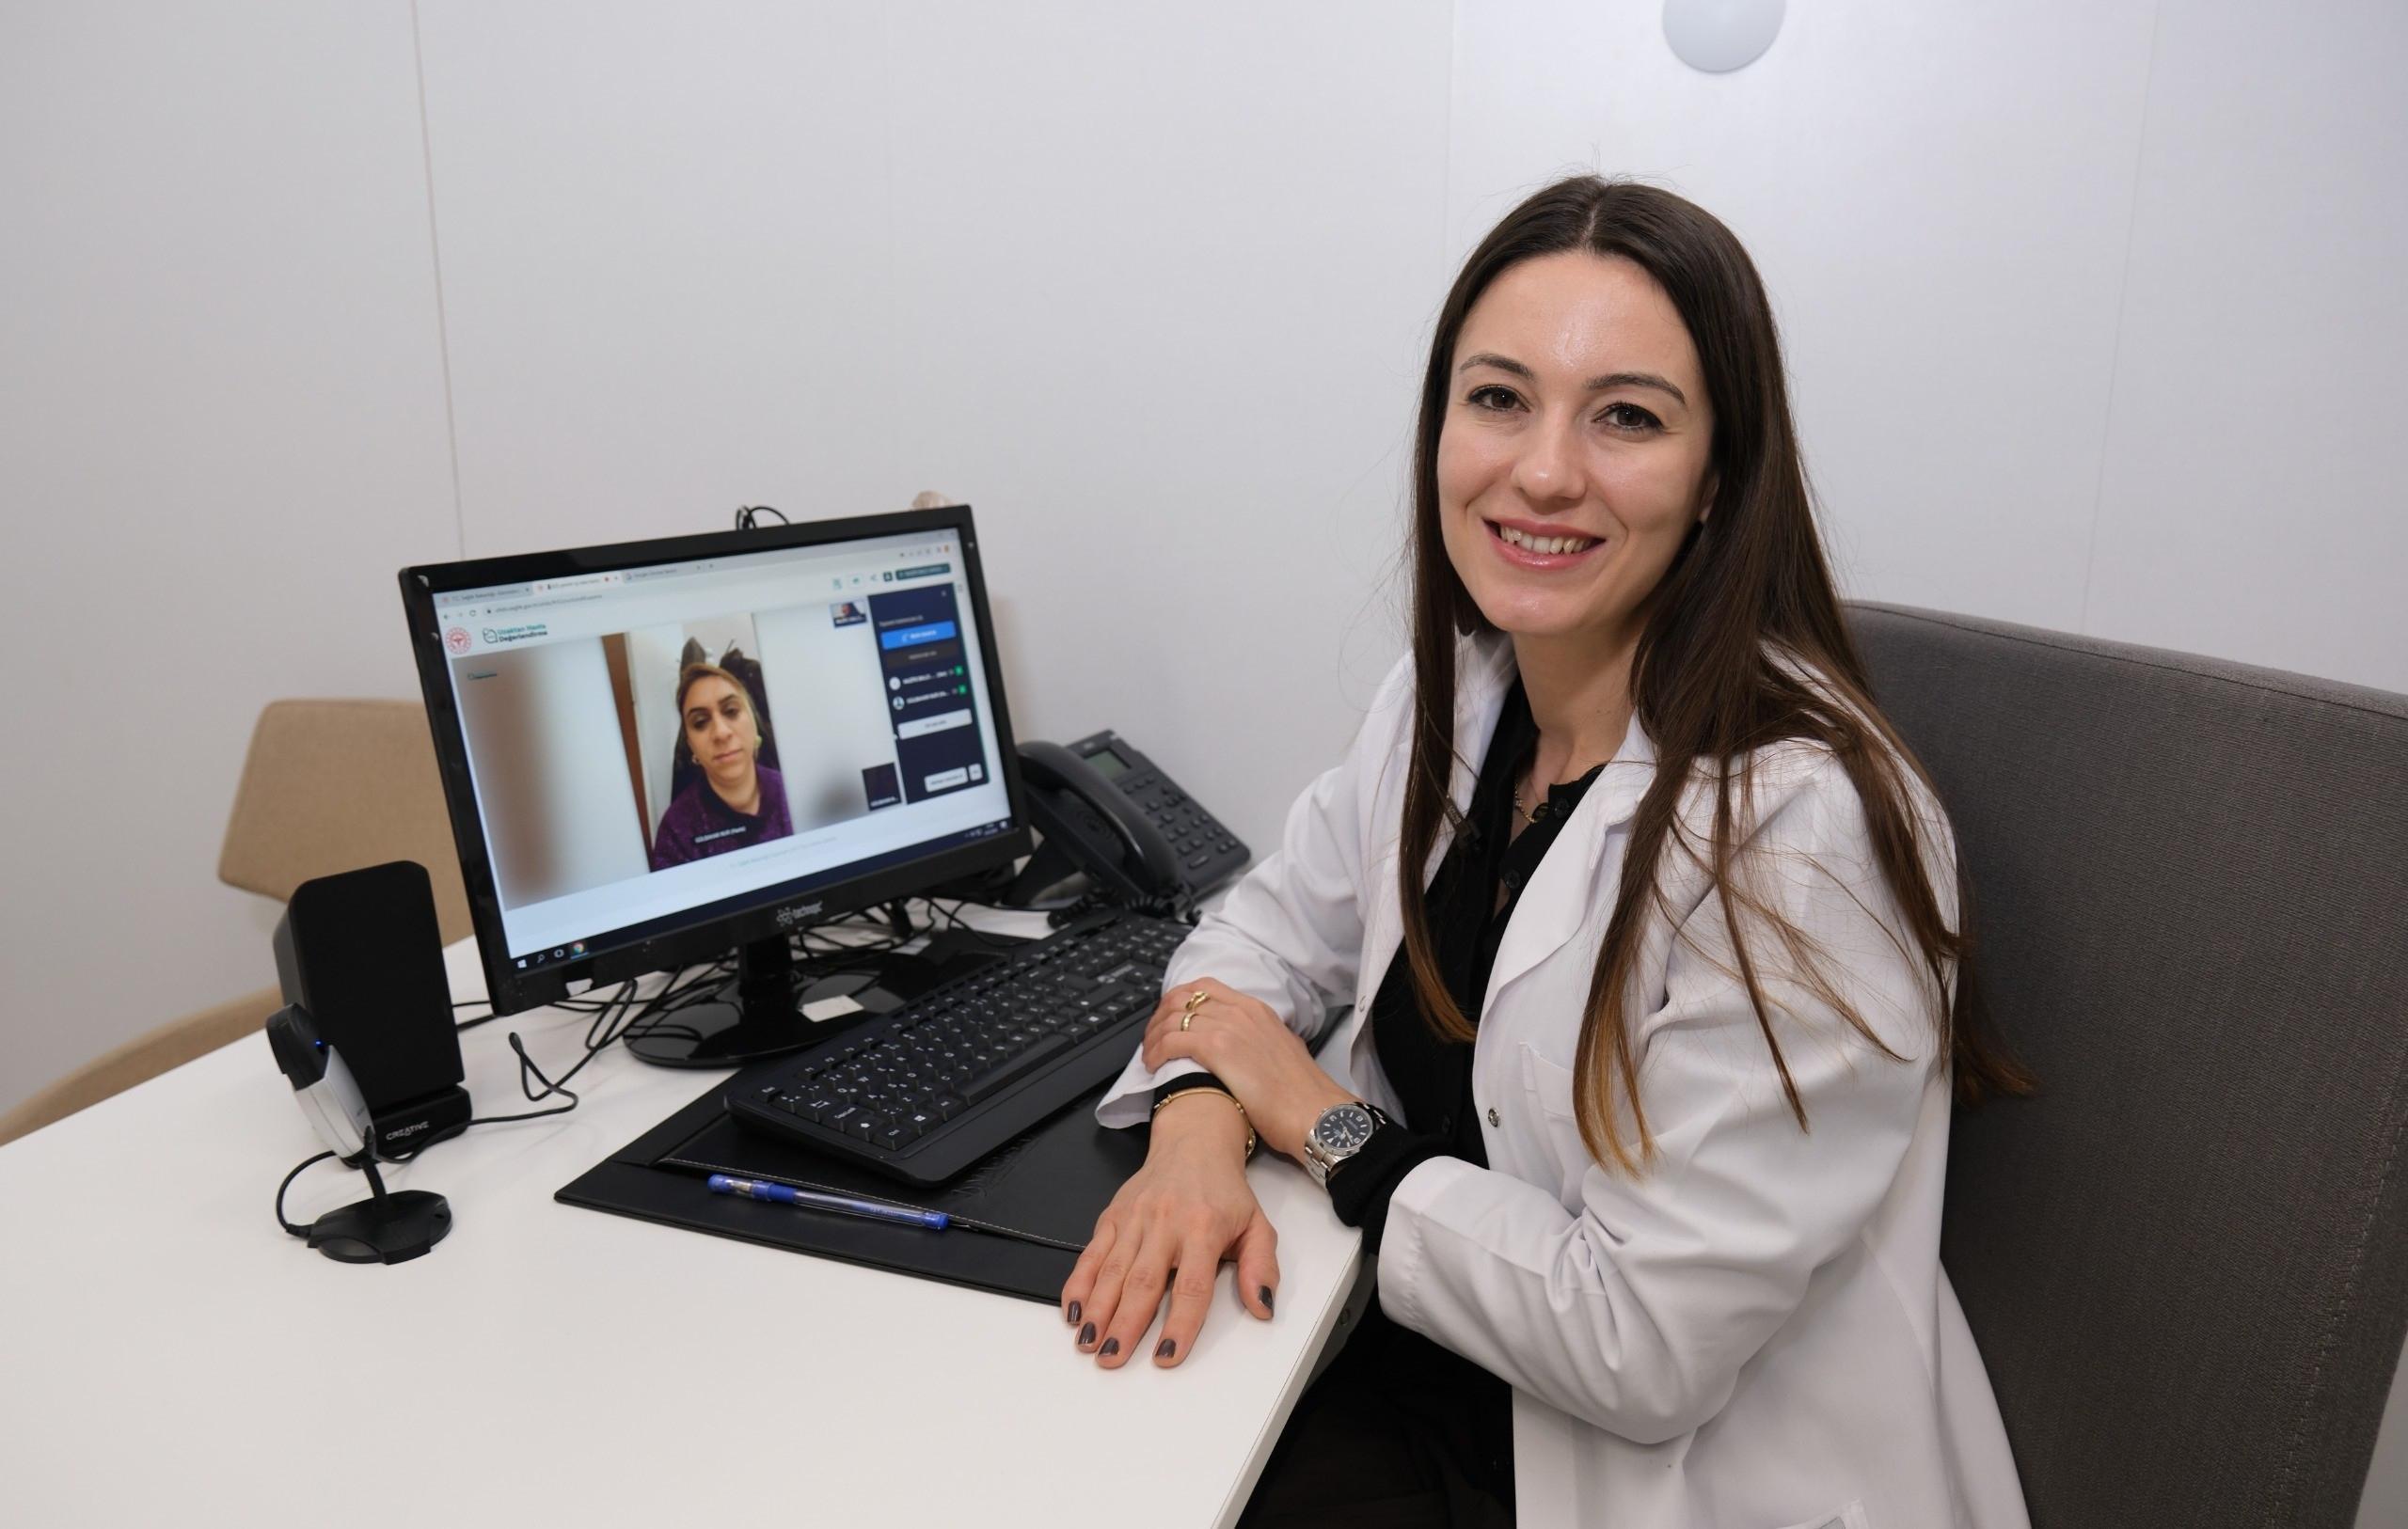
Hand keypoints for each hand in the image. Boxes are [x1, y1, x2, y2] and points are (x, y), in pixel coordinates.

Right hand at [1060, 1095, 1276, 1369]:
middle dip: (1125, 1324)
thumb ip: (1261, 1267)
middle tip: (1112, 1357)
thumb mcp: (1257, 1224)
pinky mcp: (1112, 1216)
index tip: (1168, 1354)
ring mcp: (1134, 1219)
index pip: (1191, 1286)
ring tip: (1088, 1342)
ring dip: (1097, 1309)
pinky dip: (1078, 1283)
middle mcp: (1165, 1223)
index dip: (1179, 1323)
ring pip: (1112, 1270)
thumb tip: (1262, 1307)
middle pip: (1142, 1281)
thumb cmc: (1223, 1190)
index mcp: (1203, 1228)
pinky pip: (1091, 1253)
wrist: (1194, 1142)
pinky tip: (1072, 1310)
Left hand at [1142, 977, 1354, 1159]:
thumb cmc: (1302, 1092)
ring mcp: (1228, 1026)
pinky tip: (1153, 1066)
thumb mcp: (1282, 1049)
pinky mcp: (1217, 1048)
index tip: (1168, 1018)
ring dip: (1153, 1037)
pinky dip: (1156, 1052)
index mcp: (1256, 1008)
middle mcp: (1240, 1010)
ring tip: (1149, 1057)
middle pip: (1182, 998)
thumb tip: (1242, 1049)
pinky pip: (1171, 1041)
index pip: (1205, 987)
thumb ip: (1260, 1040)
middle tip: (1152, 1039)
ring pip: (1172, 1018)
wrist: (1314, 1110)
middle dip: (1159, 1017)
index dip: (1179, 1001)